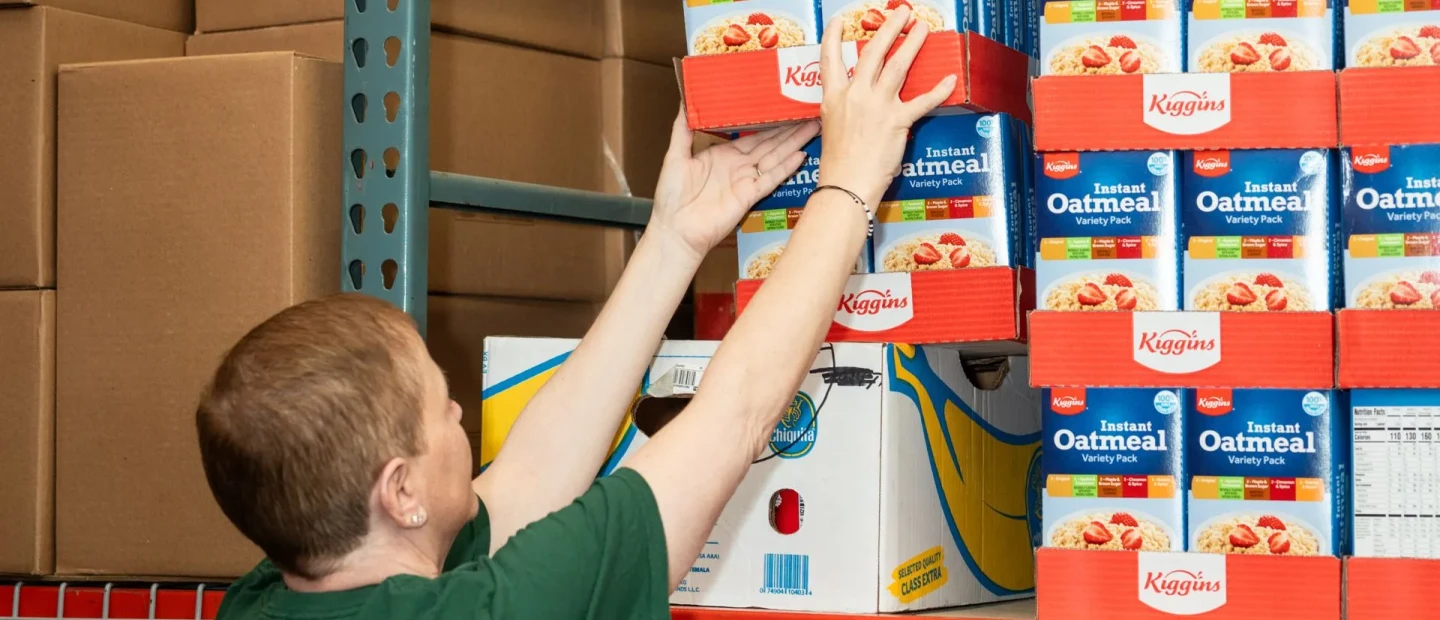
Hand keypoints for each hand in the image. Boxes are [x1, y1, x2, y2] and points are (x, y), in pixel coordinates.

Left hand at [648, 110, 820, 261]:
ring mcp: (745, 180)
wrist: (676, 230)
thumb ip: (683, 130)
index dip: (768, 122)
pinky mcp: (749, 196)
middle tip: (808, 113)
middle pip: (769, 143)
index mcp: (722, 154)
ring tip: (812, 127)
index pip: (751, 135)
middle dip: (788, 129)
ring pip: (774, 157)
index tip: (783, 107)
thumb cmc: (672, 198)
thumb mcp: (675, 156)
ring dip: (793, 143)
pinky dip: (786, 167)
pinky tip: (801, 154)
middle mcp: (738, 166)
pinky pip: (771, 178)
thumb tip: (685, 102)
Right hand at [816, 7, 956, 202]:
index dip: (833, 37)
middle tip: (901, 13)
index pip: (830, 60)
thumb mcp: (832, 128)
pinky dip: (938, 90)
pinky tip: (950, 79)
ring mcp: (877, 106)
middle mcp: (855, 96)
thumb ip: (843, 109)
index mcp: (834, 98)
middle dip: (889, 28)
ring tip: (922, 28)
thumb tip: (855, 103)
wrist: (845, 185)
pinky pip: (922, 101)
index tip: (838, 21)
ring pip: (898, 66)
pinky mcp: (897, 121)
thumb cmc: (838, 165)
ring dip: (913, 44)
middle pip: (874, 53)